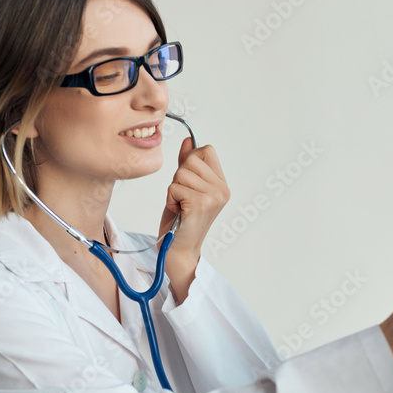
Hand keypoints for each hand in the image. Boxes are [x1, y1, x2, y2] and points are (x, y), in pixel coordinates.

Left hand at [158, 140, 229, 286]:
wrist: (178, 252)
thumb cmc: (180, 222)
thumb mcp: (184, 188)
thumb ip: (187, 164)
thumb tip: (189, 140)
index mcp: (222, 184)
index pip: (206, 150)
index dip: (191, 160)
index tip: (187, 180)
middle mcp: (222, 190)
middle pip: (191, 159)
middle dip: (179, 177)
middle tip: (182, 198)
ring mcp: (213, 197)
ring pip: (181, 173)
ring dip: (173, 190)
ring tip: (180, 206)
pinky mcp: (200, 204)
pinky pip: (175, 187)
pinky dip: (170, 199)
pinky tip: (178, 212)